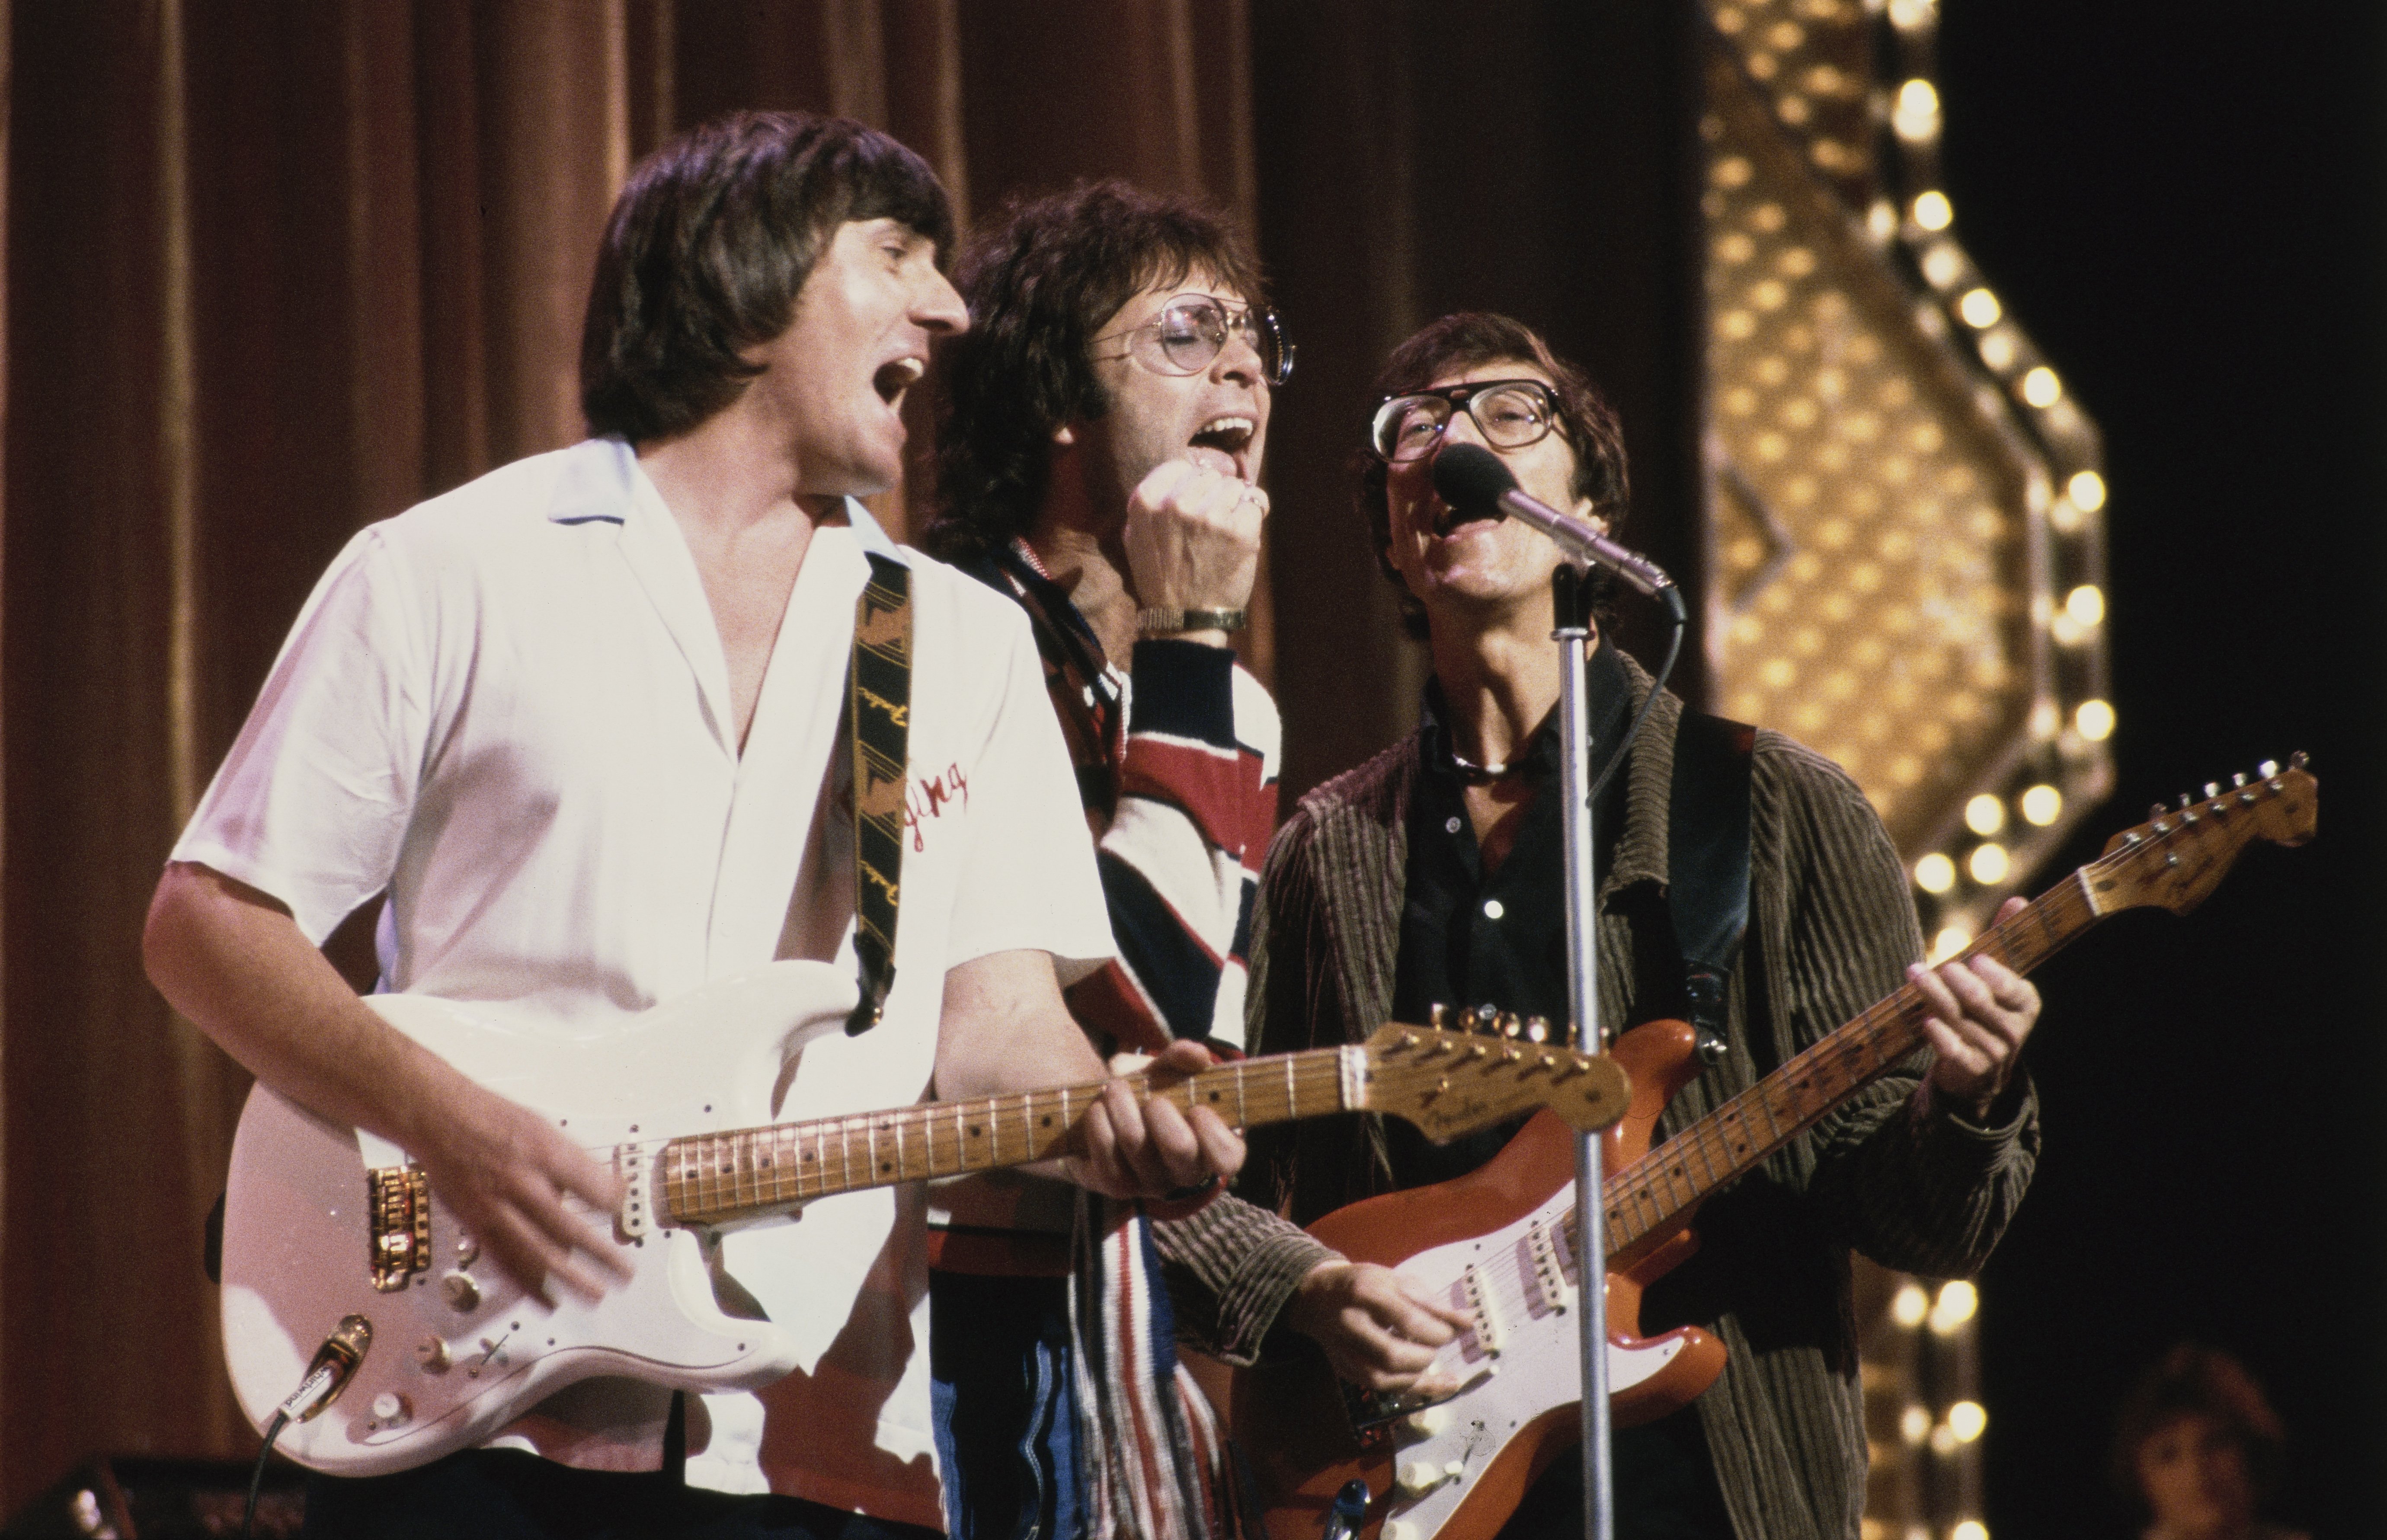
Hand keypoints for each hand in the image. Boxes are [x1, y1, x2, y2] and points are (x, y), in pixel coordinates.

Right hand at [402, 1074, 631, 1306]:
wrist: (439, 1118)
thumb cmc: (492, 1119)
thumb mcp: (543, 1127)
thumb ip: (572, 1161)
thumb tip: (603, 1189)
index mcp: (543, 1153)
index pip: (592, 1187)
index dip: (614, 1205)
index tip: (625, 1213)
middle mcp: (520, 1183)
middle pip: (568, 1228)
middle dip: (600, 1255)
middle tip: (624, 1273)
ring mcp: (496, 1207)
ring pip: (537, 1253)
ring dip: (569, 1279)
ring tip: (594, 1295)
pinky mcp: (475, 1223)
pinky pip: (505, 1260)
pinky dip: (528, 1284)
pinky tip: (546, 1299)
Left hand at [1072, 1039, 1245, 1200]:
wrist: (1108, 1110)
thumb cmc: (1151, 1091)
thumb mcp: (1167, 1071)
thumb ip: (1182, 1058)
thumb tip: (1197, 1054)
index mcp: (1211, 1148)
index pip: (1227, 1158)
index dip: (1213, 1134)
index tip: (1197, 1108)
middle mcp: (1184, 1172)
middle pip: (1180, 1149)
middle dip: (1161, 1112)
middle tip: (1150, 1097)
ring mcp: (1150, 1183)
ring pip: (1138, 1146)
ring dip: (1123, 1107)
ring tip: (1115, 1088)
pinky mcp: (1116, 1185)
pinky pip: (1108, 1158)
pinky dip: (1100, 1125)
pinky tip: (1098, 1109)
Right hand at [1121, 459, 1267, 633]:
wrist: (1186, 618)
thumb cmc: (1162, 579)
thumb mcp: (1136, 538)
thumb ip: (1152, 504)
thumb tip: (1182, 473)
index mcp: (1146, 502)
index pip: (1179, 466)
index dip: (1191, 483)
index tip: (1195, 501)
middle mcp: (1176, 504)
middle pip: (1209, 475)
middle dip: (1213, 495)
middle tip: (1210, 526)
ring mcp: (1209, 516)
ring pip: (1234, 486)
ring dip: (1235, 505)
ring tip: (1224, 533)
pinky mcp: (1238, 530)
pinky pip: (1255, 503)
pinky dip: (1254, 515)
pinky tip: (1242, 535)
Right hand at [1282, 1261, 1470, 1392]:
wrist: (1317, 1297)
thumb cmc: (1363, 1285)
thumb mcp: (1396, 1281)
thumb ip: (1432, 1302)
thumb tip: (1467, 1321)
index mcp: (1366, 1291)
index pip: (1407, 1319)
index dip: (1437, 1331)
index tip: (1452, 1331)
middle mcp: (1351, 1322)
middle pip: (1392, 1355)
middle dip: (1425, 1356)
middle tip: (1436, 1346)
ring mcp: (1343, 1350)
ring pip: (1383, 1378)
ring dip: (1417, 1376)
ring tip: (1433, 1364)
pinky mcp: (1343, 1368)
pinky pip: (1378, 1388)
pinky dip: (1409, 1388)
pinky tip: (1430, 1382)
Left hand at [1909, 895, 2040, 1120]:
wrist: (1979, 1066)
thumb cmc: (1986, 1009)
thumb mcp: (1999, 977)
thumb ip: (2004, 942)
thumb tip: (2017, 899)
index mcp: (2026, 1004)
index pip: (2013, 988)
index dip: (1994, 974)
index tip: (1973, 959)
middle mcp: (2014, 1030)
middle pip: (1980, 1001)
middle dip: (1957, 981)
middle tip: (1939, 966)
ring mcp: (1994, 1053)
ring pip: (1960, 1021)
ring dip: (1934, 996)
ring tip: (1915, 974)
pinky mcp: (1971, 1069)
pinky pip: (1953, 1050)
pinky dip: (1938, 1035)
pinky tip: (1925, 1020)